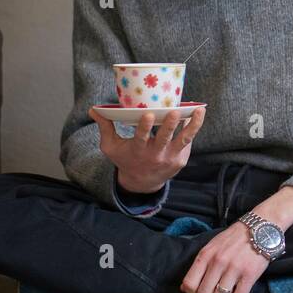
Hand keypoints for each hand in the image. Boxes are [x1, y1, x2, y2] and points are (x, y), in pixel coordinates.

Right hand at [89, 105, 205, 192]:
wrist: (142, 183)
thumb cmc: (126, 159)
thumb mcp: (111, 147)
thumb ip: (105, 128)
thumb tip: (93, 109)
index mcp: (137, 151)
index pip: (141, 138)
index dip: (144, 127)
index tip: (148, 115)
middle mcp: (155, 155)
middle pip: (164, 139)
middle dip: (170, 125)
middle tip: (174, 111)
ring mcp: (170, 158)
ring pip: (184, 140)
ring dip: (193, 125)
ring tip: (200, 110)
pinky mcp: (181, 159)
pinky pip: (187, 143)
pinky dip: (192, 129)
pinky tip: (197, 114)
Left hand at [179, 187, 292, 292]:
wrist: (261, 227)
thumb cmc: (236, 237)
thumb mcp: (213, 245)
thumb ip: (201, 264)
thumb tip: (187, 286)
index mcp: (206, 255)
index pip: (189, 284)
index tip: (199, 292)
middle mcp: (218, 262)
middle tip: (217, 291)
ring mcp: (234, 268)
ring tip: (230, 288)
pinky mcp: (249, 274)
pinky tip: (242, 288)